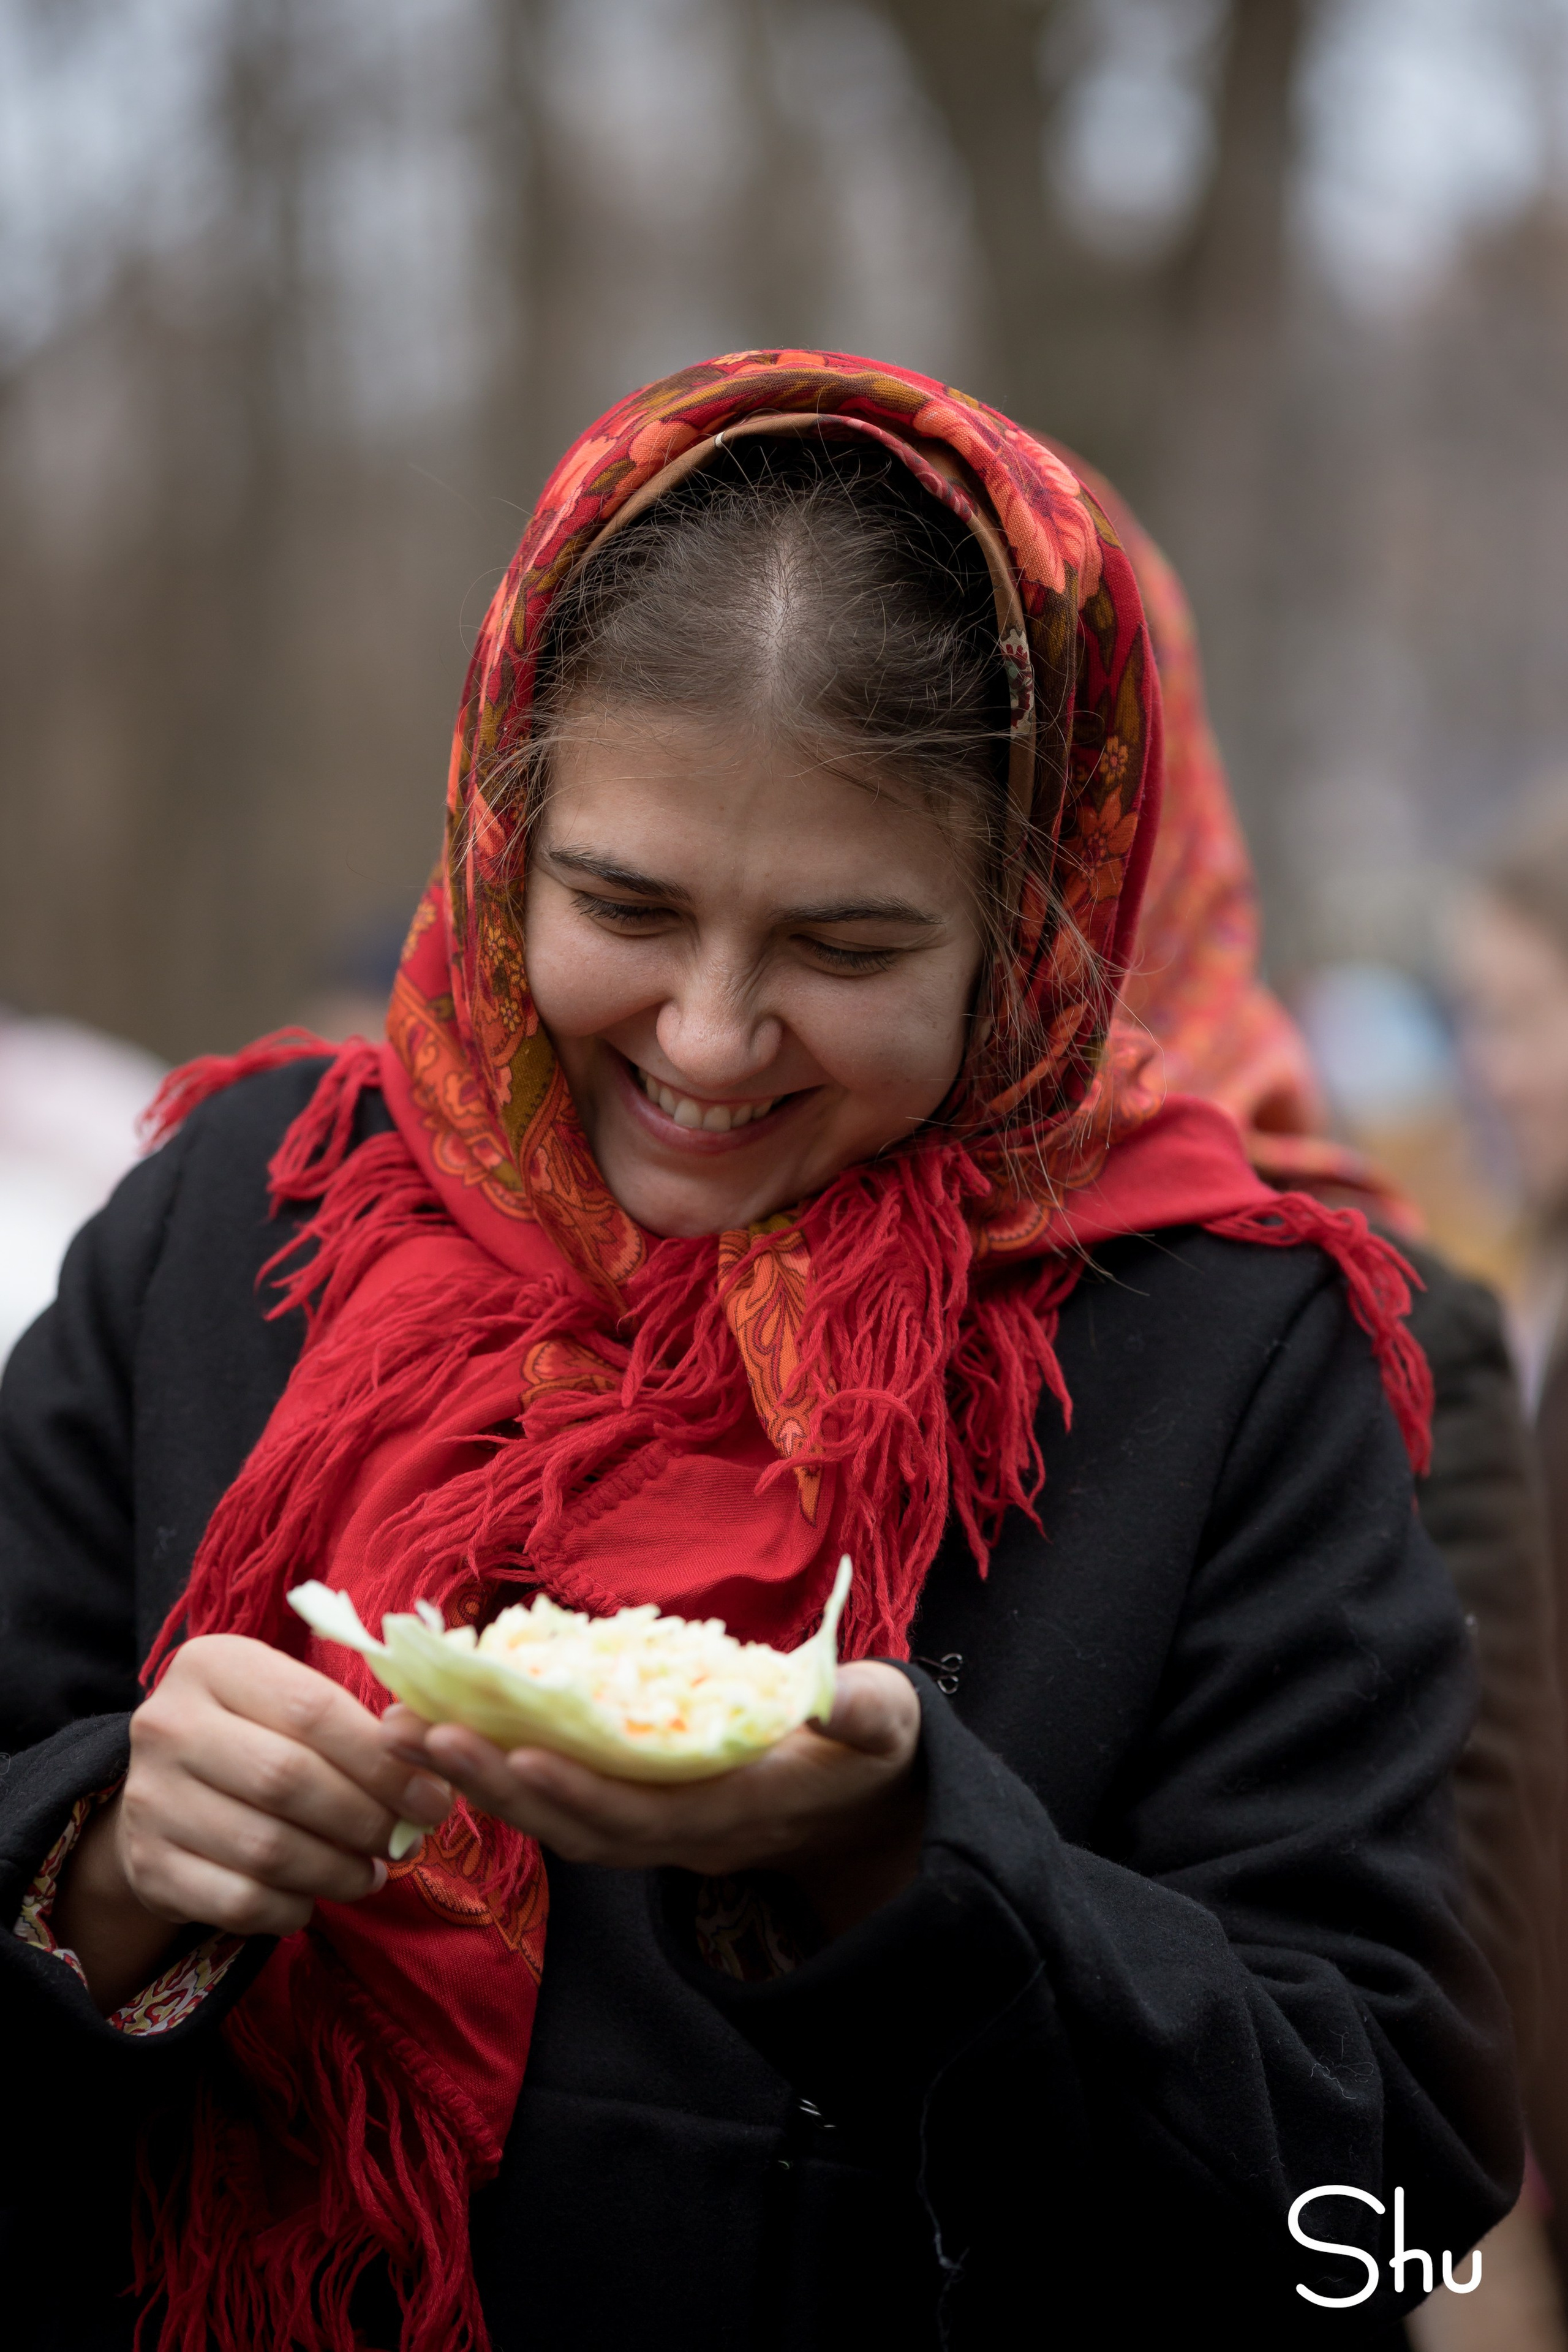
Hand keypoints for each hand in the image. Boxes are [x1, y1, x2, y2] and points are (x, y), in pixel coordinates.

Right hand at [51, 1635, 452, 2013]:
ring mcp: (149, 1799)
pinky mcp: (146, 1868)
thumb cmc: (253, 1736)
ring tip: (371, 1872)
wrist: (161, 1793)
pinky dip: (291, 1908)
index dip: (383, 1760)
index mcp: (213, 1665)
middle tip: (407, 1840)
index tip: (434, 1796)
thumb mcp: (289, 1703)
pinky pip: (239, 1901)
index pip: (313, 1709)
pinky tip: (313, 1898)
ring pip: (267, 1848)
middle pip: (289, 1779)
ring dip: (337, 1870)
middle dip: (365, 1818)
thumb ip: (355, 1723)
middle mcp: (167, 1725)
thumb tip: (431, 1757)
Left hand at [381, 1662, 924, 1937]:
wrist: (865, 1808)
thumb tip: (844, 1698)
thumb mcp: (885, 1726)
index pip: (647, 1812)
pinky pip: (561, 1804)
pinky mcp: (637, 1813)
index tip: (519, 1751)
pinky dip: (503, 1776)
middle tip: (416, 1733)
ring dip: (479, 1781)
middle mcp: (684, 1834)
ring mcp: (656, 1830)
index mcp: (739, 1808)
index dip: (582, 1790)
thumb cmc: (872, 1750)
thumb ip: (864, 1713)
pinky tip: (449, 1738)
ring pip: (556, 1820)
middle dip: (496, 1783)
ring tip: (403, 1731)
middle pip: (575, 1823)